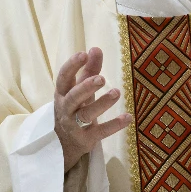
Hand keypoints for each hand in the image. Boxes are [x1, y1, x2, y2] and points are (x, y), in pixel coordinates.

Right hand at [54, 48, 130, 171]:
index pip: (63, 78)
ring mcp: (75, 125)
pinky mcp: (86, 139)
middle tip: (101, 78)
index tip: (83, 54)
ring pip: (85, 115)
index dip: (72, 65)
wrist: (62, 143)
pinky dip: (114, 125)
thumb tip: (96, 48)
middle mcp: (66, 109)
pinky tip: (128, 117)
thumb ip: (89, 69)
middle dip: (86, 87)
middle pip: (74, 97)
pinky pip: (100, 132)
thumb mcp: (79, 88)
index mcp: (63, 93)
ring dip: (101, 103)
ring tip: (117, 92)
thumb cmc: (74, 107)